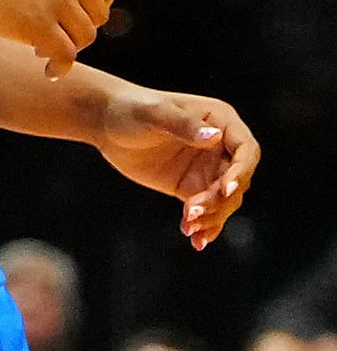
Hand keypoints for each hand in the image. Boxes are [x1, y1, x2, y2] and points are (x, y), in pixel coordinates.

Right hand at [0, 0, 113, 76]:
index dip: (97, 6)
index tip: (77, 17)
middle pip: (97, 15)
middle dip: (78, 29)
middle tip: (54, 37)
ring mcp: (57, 0)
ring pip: (84, 37)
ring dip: (66, 49)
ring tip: (42, 51)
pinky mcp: (38, 25)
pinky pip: (65, 55)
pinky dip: (60, 67)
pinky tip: (48, 71)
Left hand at [89, 81, 260, 249]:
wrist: (106, 123)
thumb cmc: (132, 109)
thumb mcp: (156, 113)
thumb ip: (184, 125)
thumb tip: (215, 138)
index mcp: (222, 122)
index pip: (245, 151)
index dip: (240, 172)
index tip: (225, 189)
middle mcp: (221, 147)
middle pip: (236, 180)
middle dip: (220, 199)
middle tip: (193, 211)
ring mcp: (207, 169)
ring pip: (224, 200)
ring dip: (212, 216)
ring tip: (189, 227)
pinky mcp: (190, 187)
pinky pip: (205, 209)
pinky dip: (203, 225)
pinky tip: (196, 242)